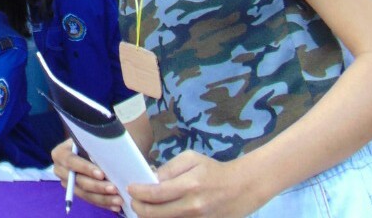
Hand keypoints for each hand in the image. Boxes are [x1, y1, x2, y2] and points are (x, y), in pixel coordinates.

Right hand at [51, 138, 123, 212]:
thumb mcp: (93, 137)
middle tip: (114, 188)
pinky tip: (115, 205)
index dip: (85, 168)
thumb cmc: (94, 140)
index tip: (101, 174)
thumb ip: (97, 141)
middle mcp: (60, 169)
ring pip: (85, 193)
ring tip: (118, 199)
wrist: (93, 148)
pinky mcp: (77, 192)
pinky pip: (90, 200)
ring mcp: (68, 183)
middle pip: (78, 180)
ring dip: (102, 197)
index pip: (71, 161)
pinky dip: (103, 203)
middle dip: (97, 186)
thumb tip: (107, 146)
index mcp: (61, 153)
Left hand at [127, 151, 262, 217]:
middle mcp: (192, 206)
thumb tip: (150, 178)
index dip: (137, 192)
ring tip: (143, 207)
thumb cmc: (213, 170)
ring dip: (149, 216)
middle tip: (133, 200)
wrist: (242, 188)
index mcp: (189, 186)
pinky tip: (158, 212)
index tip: (130, 188)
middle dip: (138, 207)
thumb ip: (169, 169)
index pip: (154, 194)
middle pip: (155, 214)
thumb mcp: (190, 159)